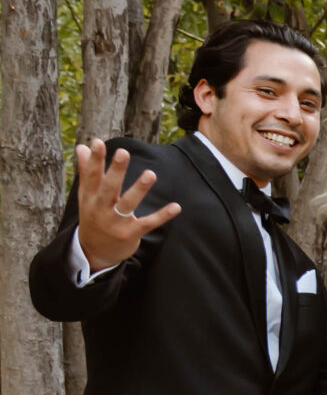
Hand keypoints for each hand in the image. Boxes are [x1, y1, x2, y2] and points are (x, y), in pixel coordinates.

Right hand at [72, 140, 181, 272]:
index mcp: (90, 198)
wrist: (94, 252)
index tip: (98, 142)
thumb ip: (86, 171)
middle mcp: (101, 209)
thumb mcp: (86, 196)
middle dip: (116, 171)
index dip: (95, 160)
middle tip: (124, 152)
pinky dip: (162, 216)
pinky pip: (148, 223)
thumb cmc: (93, 216)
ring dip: (139, 189)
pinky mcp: (130, 234)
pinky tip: (176, 206)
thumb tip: (81, 146)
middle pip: (108, 188)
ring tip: (150, 174)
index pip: (91, 176)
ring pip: (128, 204)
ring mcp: (115, 222)